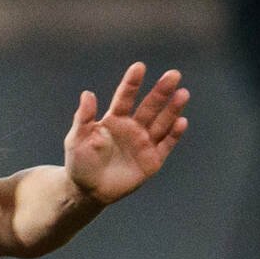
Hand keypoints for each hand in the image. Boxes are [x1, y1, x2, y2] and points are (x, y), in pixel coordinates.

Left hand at [62, 63, 188, 205]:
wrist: (87, 190)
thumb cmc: (79, 162)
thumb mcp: (76, 139)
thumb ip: (83, 118)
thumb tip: (87, 94)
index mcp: (114, 120)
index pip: (125, 97)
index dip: (132, 83)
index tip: (139, 67)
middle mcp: (132, 127)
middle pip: (149, 106)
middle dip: (161, 91)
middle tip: (173, 74)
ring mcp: (144, 143)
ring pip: (161, 122)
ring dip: (172, 109)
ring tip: (183, 93)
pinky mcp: (152, 160)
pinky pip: (165, 145)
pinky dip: (174, 134)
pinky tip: (181, 122)